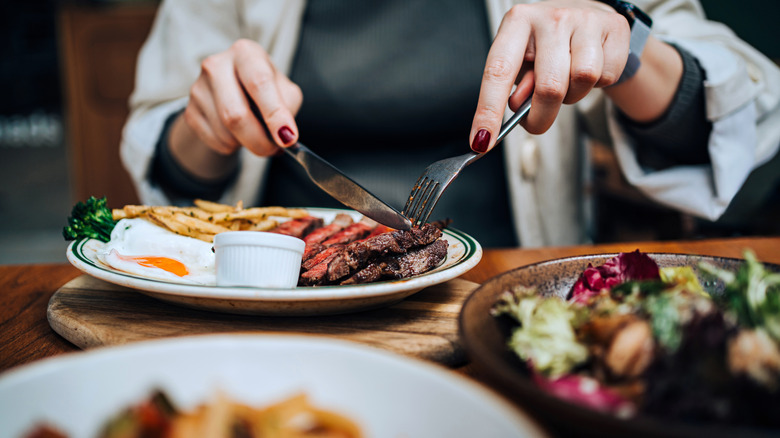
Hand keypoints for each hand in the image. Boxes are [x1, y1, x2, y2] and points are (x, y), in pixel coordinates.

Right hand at [182, 39, 302, 156]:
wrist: (235, 92)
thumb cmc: (266, 90)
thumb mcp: (285, 91)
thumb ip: (287, 109)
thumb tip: (285, 136)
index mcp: (246, 53)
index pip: (259, 83)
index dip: (274, 113)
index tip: (287, 137)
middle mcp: (217, 65)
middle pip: (236, 114)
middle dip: (259, 140)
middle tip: (274, 149)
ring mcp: (198, 88)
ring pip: (225, 133)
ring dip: (247, 143)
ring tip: (254, 132)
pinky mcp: (190, 111)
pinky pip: (215, 142)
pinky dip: (232, 147)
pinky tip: (237, 134)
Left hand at [470, 0, 630, 151]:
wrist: (586, 13)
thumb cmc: (546, 42)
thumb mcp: (522, 59)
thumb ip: (516, 85)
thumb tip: (519, 107)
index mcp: (517, 22)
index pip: (498, 72)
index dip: (489, 111)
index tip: (482, 141)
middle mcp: (551, 16)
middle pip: (549, 86)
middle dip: (542, 116)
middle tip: (537, 121)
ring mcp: (585, 19)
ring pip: (582, 80)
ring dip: (573, 95)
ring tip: (566, 81)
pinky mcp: (615, 27)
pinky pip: (607, 76)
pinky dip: (598, 84)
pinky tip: (589, 68)